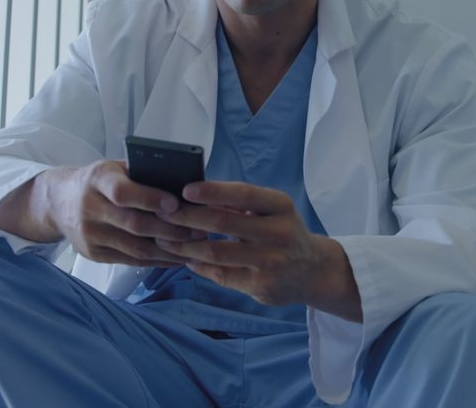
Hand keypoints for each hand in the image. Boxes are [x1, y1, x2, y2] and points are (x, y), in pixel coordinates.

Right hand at [0, 161, 202, 267]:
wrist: (58, 202)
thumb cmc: (99, 181)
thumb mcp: (115, 168)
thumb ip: (143, 175)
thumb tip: (184, 186)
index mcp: (97, 179)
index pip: (123, 193)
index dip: (150, 199)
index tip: (176, 204)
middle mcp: (90, 208)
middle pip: (134, 224)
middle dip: (170, 229)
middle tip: (199, 230)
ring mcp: (90, 235)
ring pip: (135, 248)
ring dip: (169, 250)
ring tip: (195, 246)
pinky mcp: (93, 254)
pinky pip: (131, 260)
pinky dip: (157, 261)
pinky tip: (177, 257)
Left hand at [154, 181, 362, 320]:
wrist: (312, 270)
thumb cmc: (281, 231)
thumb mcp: (271, 210)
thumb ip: (239, 203)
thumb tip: (192, 194)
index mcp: (280, 206)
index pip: (243, 193)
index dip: (212, 191)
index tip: (184, 189)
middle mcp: (279, 233)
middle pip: (223, 222)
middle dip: (187, 217)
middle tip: (163, 213)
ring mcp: (271, 262)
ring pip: (216, 252)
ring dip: (185, 244)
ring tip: (164, 238)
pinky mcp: (261, 286)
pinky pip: (220, 275)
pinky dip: (198, 265)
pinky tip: (185, 257)